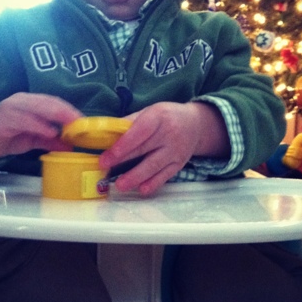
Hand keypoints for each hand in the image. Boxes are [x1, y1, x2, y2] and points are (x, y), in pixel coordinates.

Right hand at [0, 93, 83, 159]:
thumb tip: (69, 145)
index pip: (54, 102)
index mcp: (31, 102)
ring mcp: (11, 108)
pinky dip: (38, 125)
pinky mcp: (2, 119)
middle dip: (66, 112)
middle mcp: (22, 101)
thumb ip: (50, 140)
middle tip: (81, 122)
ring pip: (37, 108)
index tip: (85, 121)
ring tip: (71, 125)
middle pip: (49, 102)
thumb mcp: (33, 139)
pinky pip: (23, 120)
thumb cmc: (7, 136)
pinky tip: (49, 132)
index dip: (70, 110)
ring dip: (56, 116)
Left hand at [99, 101, 229, 194]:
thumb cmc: (166, 117)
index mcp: (159, 117)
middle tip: (105, 169)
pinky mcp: (180, 164)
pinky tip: (141, 189)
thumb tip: (106, 135)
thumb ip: (130, 123)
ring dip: (136, 177)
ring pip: (154, 165)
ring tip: (120, 185)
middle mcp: (169, 133)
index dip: (123, 145)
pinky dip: (153, 183)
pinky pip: (165, 175)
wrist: (196, 124)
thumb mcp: (150, 112)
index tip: (107, 155)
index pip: (139, 132)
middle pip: (144, 149)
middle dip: (123, 160)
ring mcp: (176, 150)